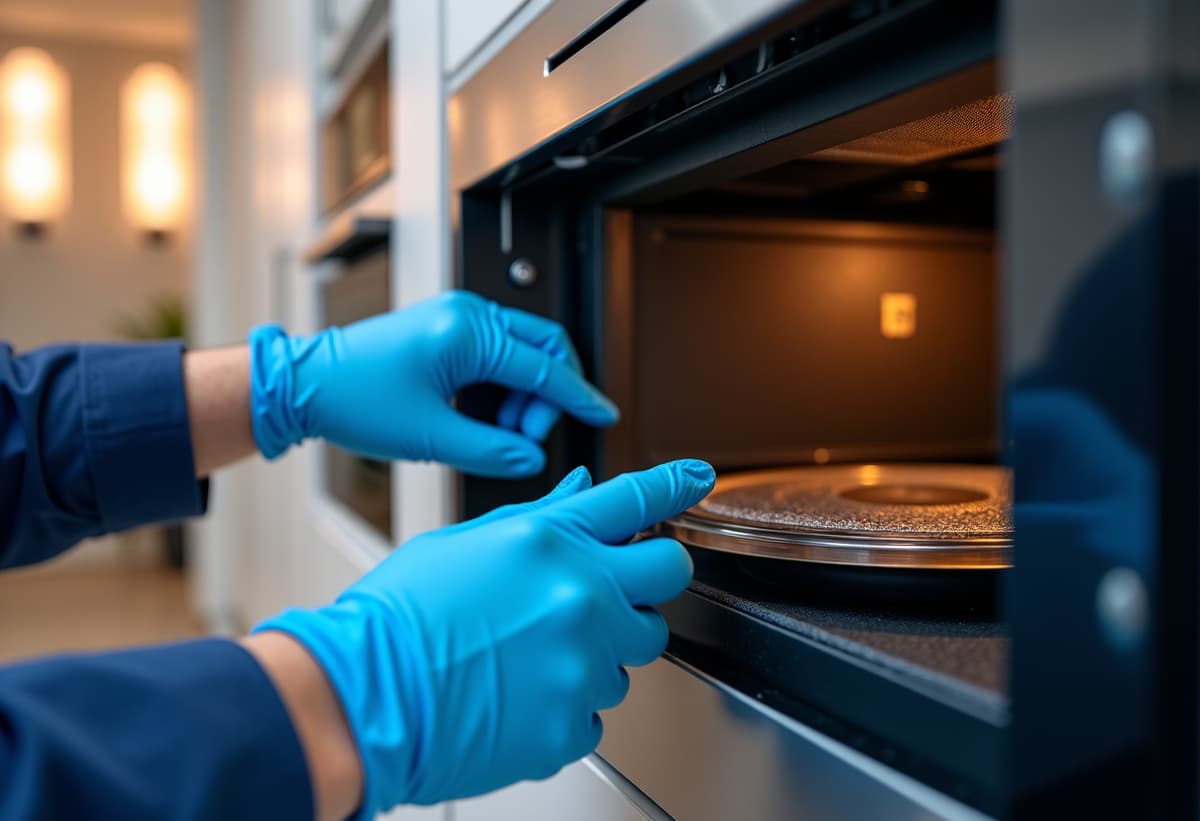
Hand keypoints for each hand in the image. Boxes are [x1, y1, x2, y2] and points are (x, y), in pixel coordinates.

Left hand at [248, 291, 617, 475]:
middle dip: (548, 397)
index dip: (578, 398)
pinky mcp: (447, 329)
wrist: (304, 384)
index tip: (603, 415)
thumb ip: (491, 451)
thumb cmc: (354, 400)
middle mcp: (467, 314)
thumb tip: (529, 459)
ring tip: (497, 434)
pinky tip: (482, 419)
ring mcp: (457, 317)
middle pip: (543, 349)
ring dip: (522, 396)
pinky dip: (501, 388)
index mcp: (468, 332)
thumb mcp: (430, 437)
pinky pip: (496, 355)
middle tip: (529, 437)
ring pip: (521, 353)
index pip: (544, 368)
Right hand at [254, 458, 714, 815]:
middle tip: (614, 590)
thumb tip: (578, 493)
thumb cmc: (399, 617)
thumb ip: (535, 519)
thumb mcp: (462, 544)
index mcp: (548, 542)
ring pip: (635, 651)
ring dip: (602, 648)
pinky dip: (569, 700)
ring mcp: (580, 663)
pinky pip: (597, 706)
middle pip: (668, 576)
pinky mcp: (570, 721)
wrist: (362, 697)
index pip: (635, 501)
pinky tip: (520, 692)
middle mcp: (578, 597)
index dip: (676, 484)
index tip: (699, 478)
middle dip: (651, 578)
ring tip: (534, 653)